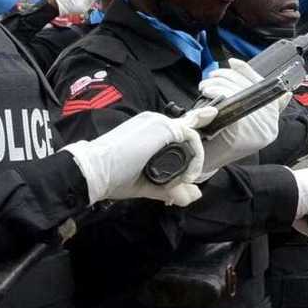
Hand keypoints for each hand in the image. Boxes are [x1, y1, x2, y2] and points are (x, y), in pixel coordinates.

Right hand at [63, 106, 217, 206]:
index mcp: (149, 130)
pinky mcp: (163, 127)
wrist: (95, 172)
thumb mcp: (150, 184)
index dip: (197, 119)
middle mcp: (155, 121)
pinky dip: (195, 158)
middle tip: (189, 179)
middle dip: (194, 159)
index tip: (212, 113)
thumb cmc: (115, 177)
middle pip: (187, 134)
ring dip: (193, 162)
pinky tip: (187, 174)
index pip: (179, 124)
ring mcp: (159, 122)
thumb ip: (172, 188)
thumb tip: (196, 194)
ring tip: (185, 180)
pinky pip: (191, 138)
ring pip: (191, 138)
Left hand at [197, 59, 285, 173]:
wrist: (205, 165)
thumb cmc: (220, 142)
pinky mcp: (242, 132)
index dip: (248, 72)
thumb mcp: (246, 124)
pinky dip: (218, 94)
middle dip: (227, 77)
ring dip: (219, 84)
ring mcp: (257, 131)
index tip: (233, 63)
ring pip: (240, 93)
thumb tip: (286, 93)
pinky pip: (232, 104)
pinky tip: (209, 93)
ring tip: (206, 86)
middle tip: (210, 77)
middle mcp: (269, 126)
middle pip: (250, 87)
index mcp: (272, 122)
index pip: (265, 88)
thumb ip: (263, 108)